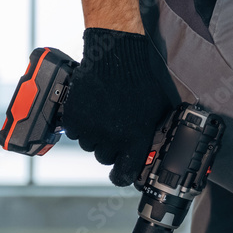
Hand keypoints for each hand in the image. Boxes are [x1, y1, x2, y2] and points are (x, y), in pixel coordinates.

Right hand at [62, 28, 172, 185]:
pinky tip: (91, 110)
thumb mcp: (158, 109)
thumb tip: (156, 144)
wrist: (117, 57)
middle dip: (110, 147)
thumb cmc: (142, 79)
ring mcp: (91, 130)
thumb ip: (154, 131)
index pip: (123, 174)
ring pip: (89, 145)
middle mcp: (112, 139)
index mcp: (135, 139)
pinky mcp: (74, 119)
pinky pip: (76, 132)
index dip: (121, 175)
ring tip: (103, 115)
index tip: (120, 173)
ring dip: (95, 135)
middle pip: (105, 158)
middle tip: (114, 129)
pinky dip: (81, 125)